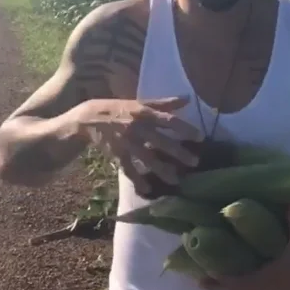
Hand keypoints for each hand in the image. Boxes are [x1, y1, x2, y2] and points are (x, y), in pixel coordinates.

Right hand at [74, 95, 203, 187]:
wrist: (89, 118)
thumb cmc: (120, 108)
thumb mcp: (140, 102)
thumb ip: (164, 103)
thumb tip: (187, 99)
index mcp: (145, 113)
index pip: (169, 120)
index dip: (185, 128)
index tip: (200, 137)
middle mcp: (138, 128)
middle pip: (161, 142)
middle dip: (178, 153)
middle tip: (195, 162)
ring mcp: (127, 142)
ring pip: (147, 158)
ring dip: (162, 170)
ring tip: (176, 180)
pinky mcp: (117, 154)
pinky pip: (129, 169)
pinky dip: (138, 180)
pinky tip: (148, 190)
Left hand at [199, 202, 289, 289]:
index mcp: (264, 279)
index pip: (234, 283)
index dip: (216, 280)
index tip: (199, 275)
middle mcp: (262, 286)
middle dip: (216, 285)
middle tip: (199, 278)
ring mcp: (268, 288)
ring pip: (242, 289)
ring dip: (228, 283)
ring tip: (214, 272)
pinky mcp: (274, 286)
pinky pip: (250, 287)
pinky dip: (241, 282)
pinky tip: (238, 272)